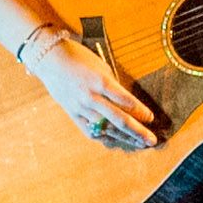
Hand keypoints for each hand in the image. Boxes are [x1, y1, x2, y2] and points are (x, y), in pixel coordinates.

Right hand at [24, 27, 158, 148]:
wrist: (51, 59)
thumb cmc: (79, 58)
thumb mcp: (101, 67)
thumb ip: (113, 86)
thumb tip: (127, 104)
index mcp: (100, 81)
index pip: (126, 101)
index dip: (141, 111)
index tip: (151, 118)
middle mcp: (91, 97)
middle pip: (119, 119)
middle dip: (138, 131)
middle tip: (151, 140)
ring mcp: (81, 107)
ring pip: (106, 128)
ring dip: (124, 137)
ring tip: (138, 143)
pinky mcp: (72, 113)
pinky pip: (90, 130)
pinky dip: (103, 136)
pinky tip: (114, 139)